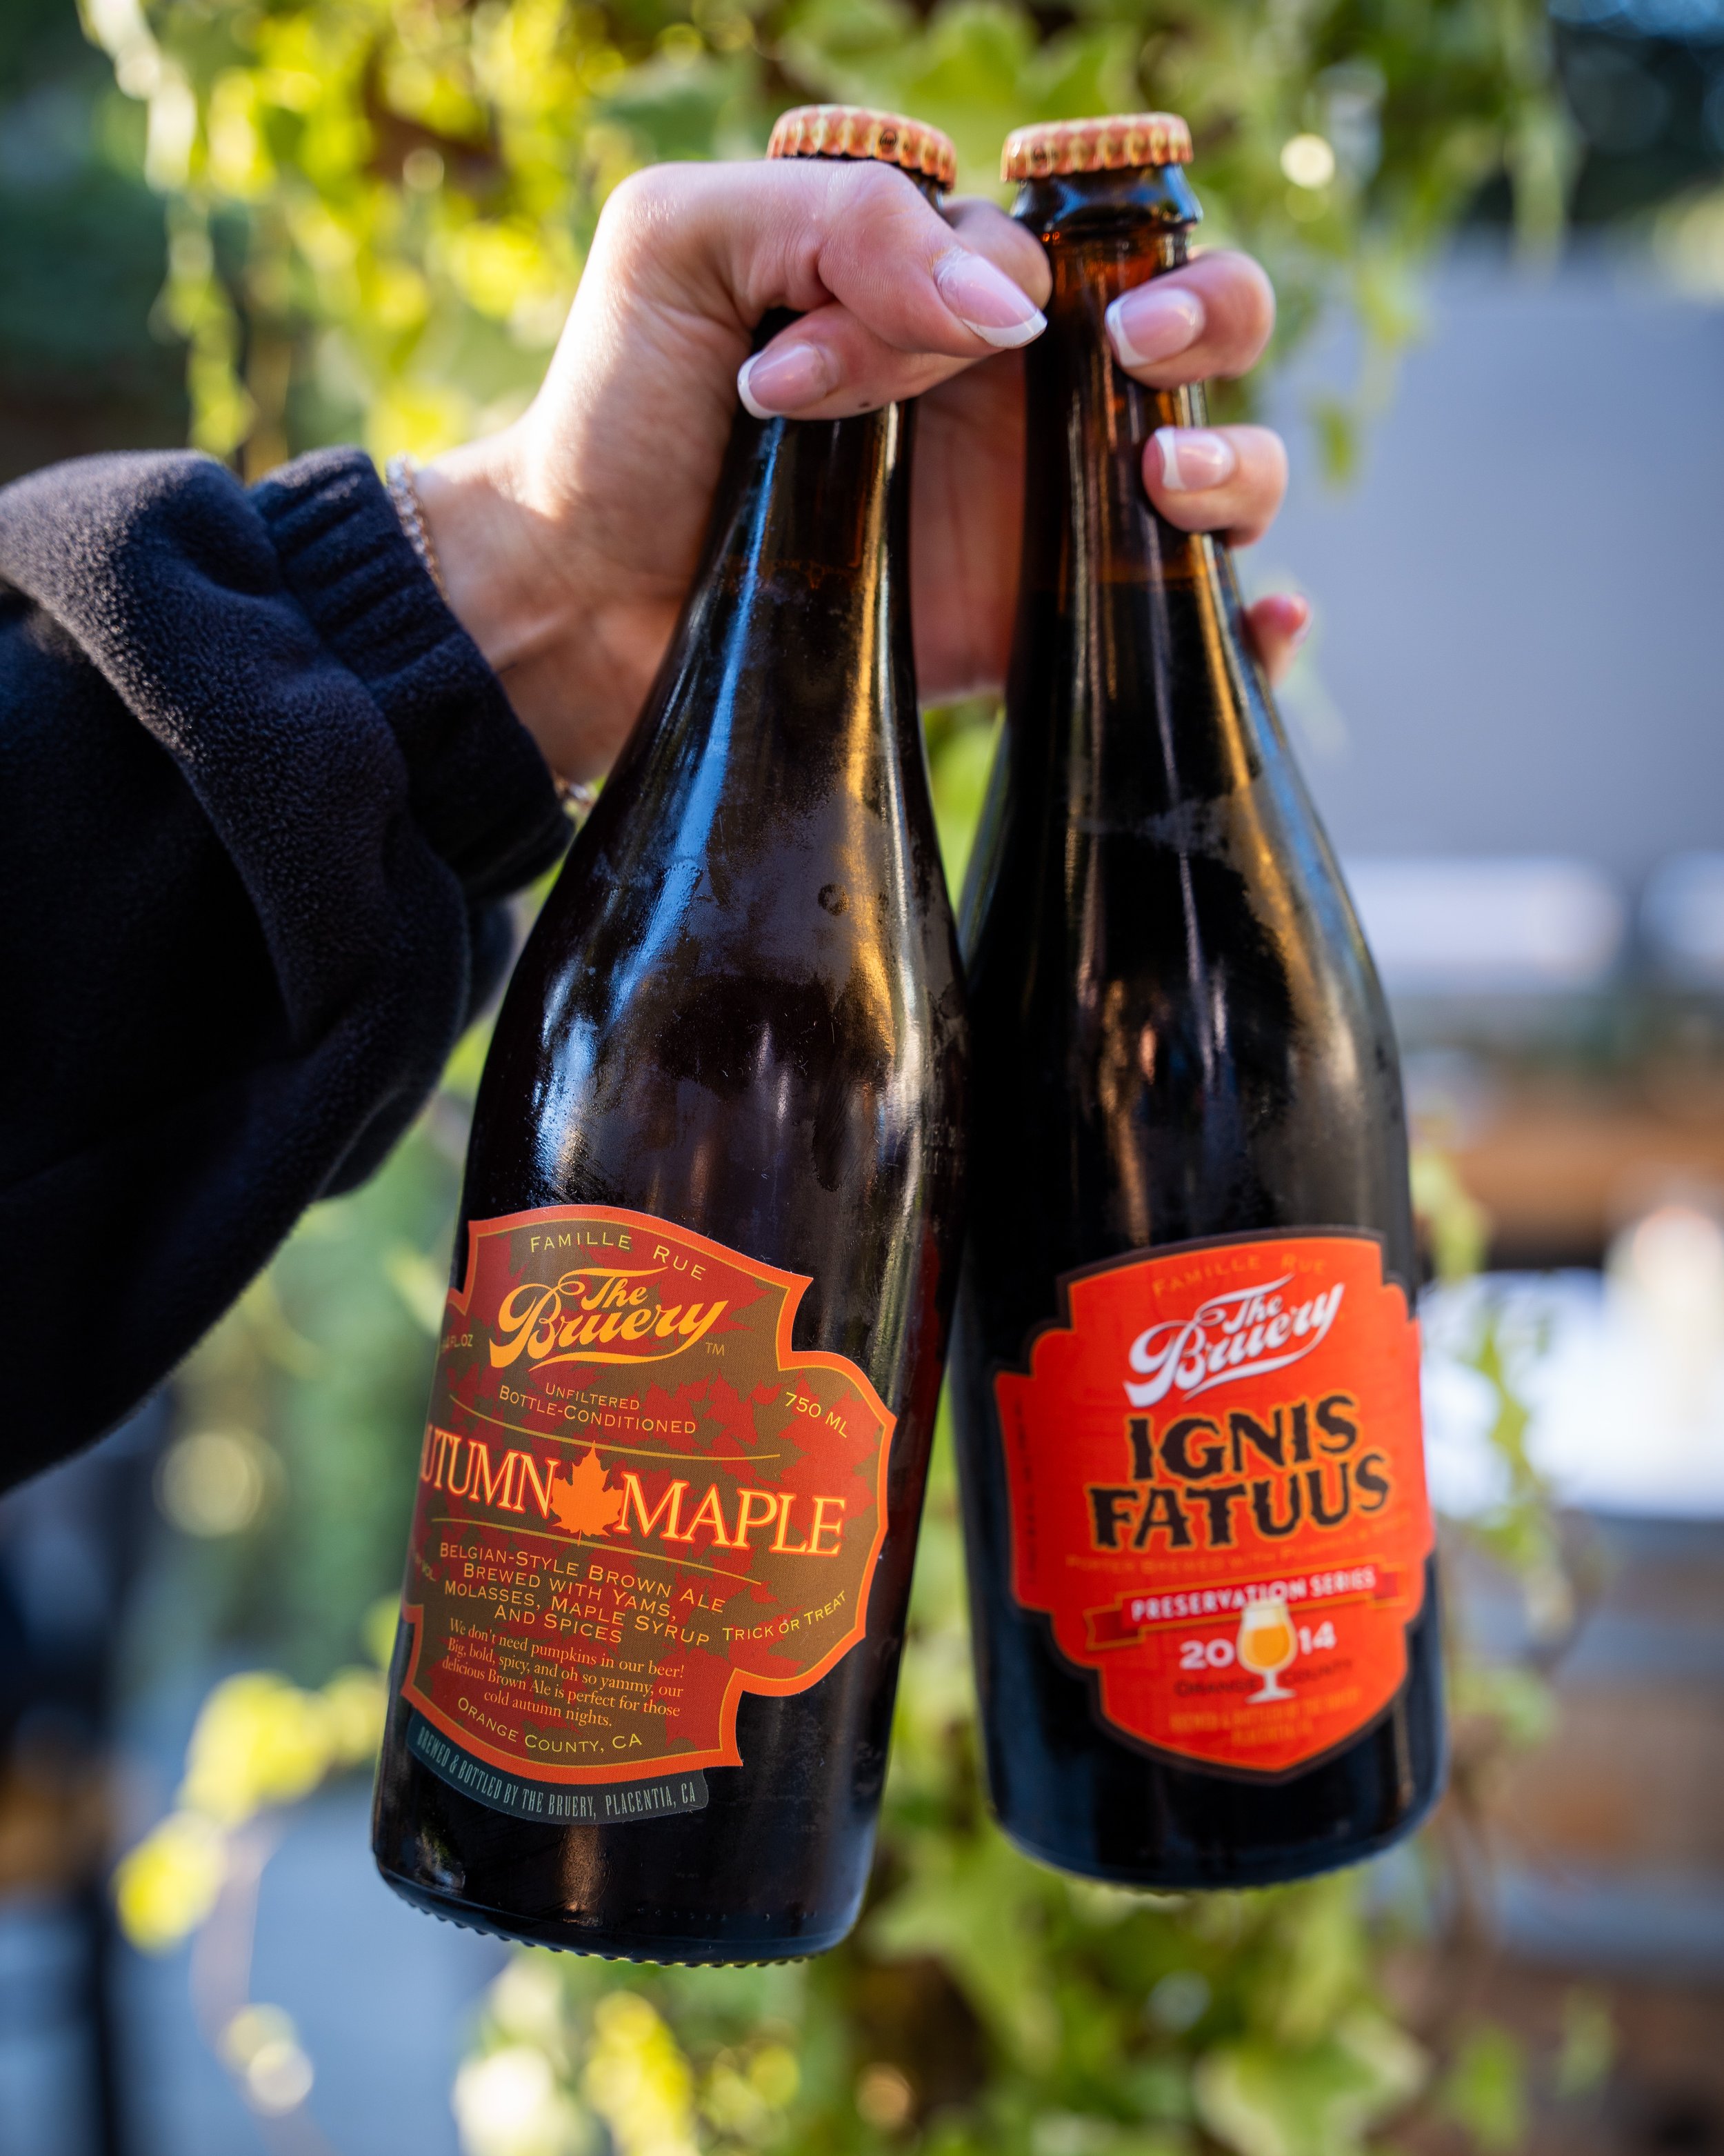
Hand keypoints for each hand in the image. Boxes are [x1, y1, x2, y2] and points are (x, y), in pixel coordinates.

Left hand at [418, 161, 1301, 781]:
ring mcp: (1035, 521)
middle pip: (1198, 336)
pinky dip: (1248, 627)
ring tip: (1161, 485)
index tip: (887, 347)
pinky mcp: (1030, 636)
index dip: (1004, 279)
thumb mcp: (691, 245)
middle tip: (1134, 354)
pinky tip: (1263, 619)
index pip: (1063, 248)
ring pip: (1215, 471)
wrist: (575, 602)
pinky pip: (1174, 631)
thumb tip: (1016, 308)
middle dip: (1214, 322)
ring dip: (1239, 466)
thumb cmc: (618, 410)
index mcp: (947, 290)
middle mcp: (1015, 400)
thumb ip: (844, 219)